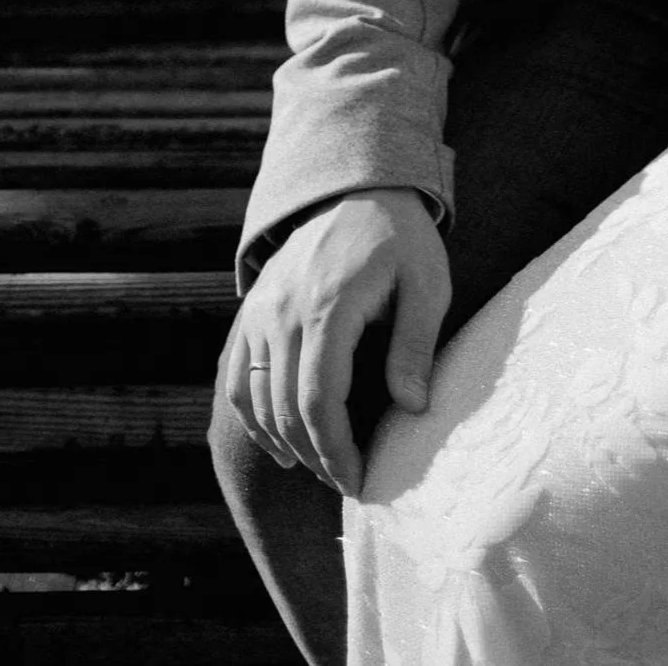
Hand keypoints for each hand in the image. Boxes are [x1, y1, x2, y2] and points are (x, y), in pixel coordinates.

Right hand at [218, 186, 449, 494]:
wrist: (358, 185)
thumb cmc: (401, 238)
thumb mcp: (427, 282)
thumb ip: (416, 345)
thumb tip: (413, 409)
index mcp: (329, 306)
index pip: (320, 400)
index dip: (335, 451)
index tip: (357, 481)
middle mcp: (283, 310)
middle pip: (286, 407)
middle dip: (315, 455)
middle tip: (344, 482)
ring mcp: (261, 309)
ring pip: (257, 396)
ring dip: (283, 442)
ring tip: (318, 467)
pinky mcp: (252, 308)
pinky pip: (239, 374)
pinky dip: (252, 414)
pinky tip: (278, 440)